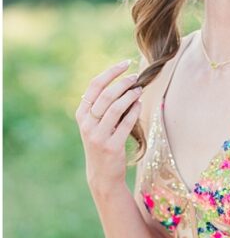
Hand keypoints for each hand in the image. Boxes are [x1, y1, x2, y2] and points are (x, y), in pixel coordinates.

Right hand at [76, 59, 143, 190]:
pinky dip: (135, 111)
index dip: (110, 72)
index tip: (125, 63)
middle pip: (106, 95)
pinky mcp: (111, 146)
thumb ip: (104, 106)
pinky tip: (140, 104)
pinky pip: (126, 123)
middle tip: (136, 77)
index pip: (94, 86)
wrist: (102, 174)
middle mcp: (87, 123)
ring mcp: (98, 135)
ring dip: (130, 95)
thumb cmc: (103, 143)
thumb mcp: (96, 124)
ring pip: (116, 108)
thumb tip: (124, 82)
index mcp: (81, 114)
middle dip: (123, 83)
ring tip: (140, 89)